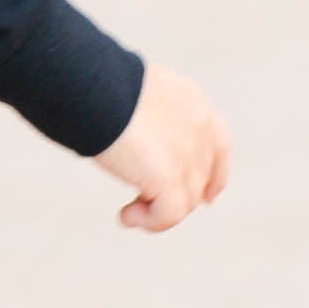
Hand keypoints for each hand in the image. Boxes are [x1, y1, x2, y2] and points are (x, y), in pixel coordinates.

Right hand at [96, 63, 230, 233]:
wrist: (90, 85)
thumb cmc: (94, 86)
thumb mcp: (132, 99)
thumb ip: (144, 122)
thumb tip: (132, 150)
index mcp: (192, 102)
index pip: (218, 145)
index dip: (214, 175)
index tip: (207, 198)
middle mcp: (199, 128)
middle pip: (199, 178)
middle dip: (176, 197)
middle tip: (140, 203)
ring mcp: (188, 152)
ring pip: (186, 201)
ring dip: (157, 212)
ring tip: (128, 213)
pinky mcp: (170, 176)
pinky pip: (170, 213)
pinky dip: (151, 221)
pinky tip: (125, 216)